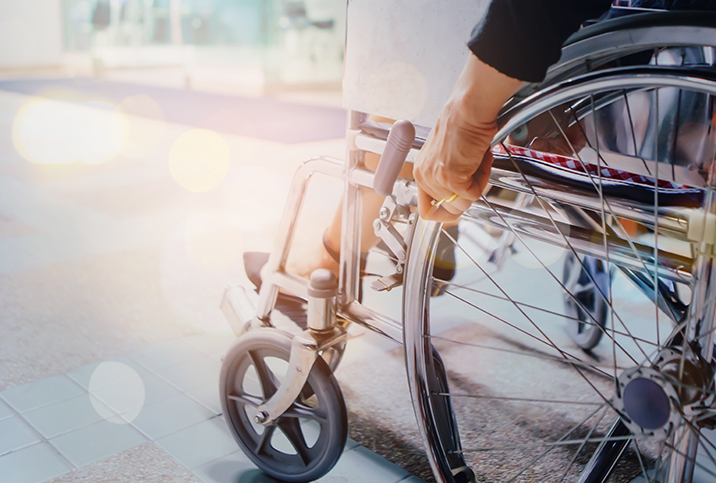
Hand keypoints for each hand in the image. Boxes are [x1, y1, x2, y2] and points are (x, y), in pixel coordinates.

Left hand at [414, 102, 495, 221]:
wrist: (468, 109)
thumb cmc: (463, 124)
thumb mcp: (448, 155)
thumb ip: (448, 177)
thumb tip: (459, 197)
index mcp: (422, 170)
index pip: (426, 209)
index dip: (445, 212)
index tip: (457, 208)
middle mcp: (424, 176)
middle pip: (448, 209)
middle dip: (467, 194)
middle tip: (475, 172)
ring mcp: (436, 179)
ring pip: (462, 204)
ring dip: (476, 185)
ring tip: (477, 162)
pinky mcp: (451, 179)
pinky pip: (473, 194)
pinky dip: (483, 179)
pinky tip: (480, 159)